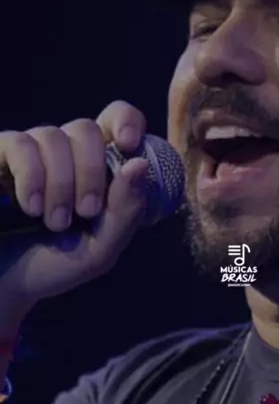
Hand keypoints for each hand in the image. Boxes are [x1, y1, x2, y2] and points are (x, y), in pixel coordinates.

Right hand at [0, 101, 149, 331]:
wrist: (4, 285)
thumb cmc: (54, 265)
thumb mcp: (100, 249)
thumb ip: (126, 212)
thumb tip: (139, 164)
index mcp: (96, 167)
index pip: (117, 119)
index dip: (126, 120)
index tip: (128, 144)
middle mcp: (64, 152)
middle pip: (86, 129)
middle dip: (91, 172)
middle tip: (86, 212)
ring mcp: (30, 151)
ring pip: (53, 136)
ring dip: (60, 184)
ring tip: (54, 222)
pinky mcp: (0, 156)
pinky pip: (20, 144)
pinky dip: (31, 176)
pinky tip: (30, 206)